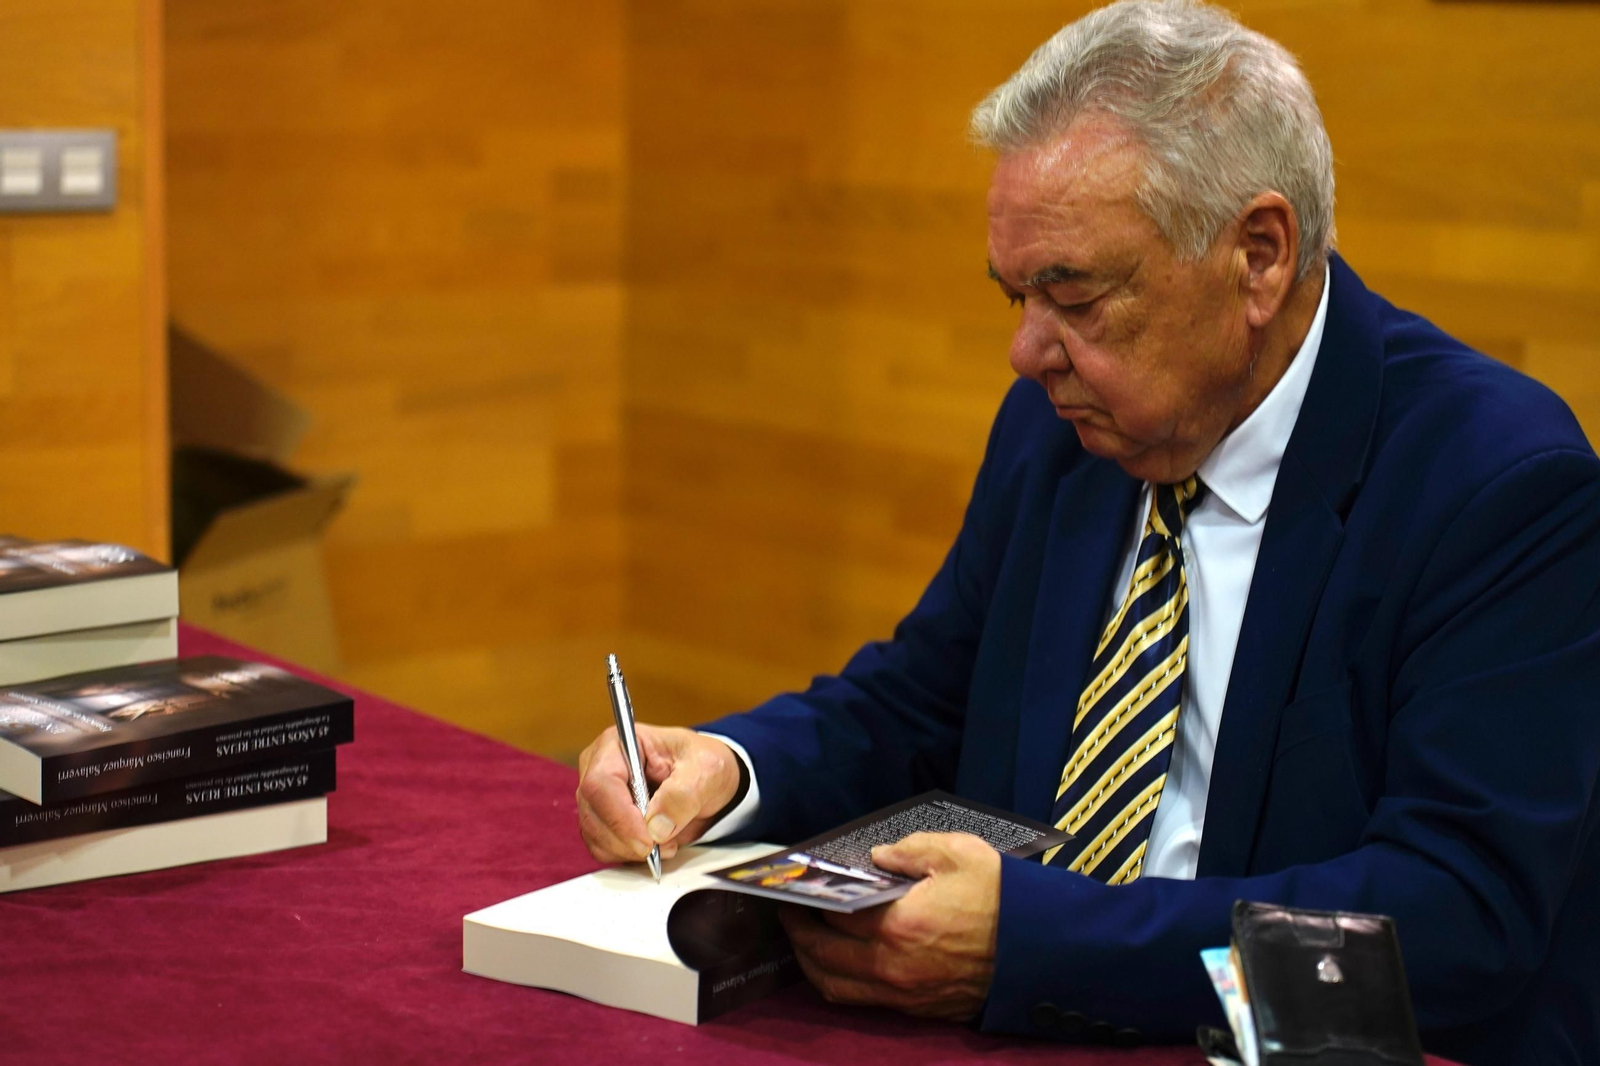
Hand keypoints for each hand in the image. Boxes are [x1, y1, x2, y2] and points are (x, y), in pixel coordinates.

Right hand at [575, 724, 741, 864]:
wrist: (708, 780)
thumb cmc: (703, 764)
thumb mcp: (706, 769)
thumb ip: (682, 795)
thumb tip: (656, 826)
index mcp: (618, 743)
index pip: (601, 783)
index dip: (620, 816)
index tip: (647, 841)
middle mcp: (599, 769)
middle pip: (592, 813)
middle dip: (626, 839)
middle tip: (661, 847)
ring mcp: (597, 797)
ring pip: (595, 835)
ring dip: (629, 850)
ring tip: (666, 843)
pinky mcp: (603, 821)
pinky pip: (604, 848)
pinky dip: (628, 856)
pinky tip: (655, 846)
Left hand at [778, 832, 1000, 1020]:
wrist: (1044, 949)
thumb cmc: (1002, 897)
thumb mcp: (958, 854)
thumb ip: (908, 850)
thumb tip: (875, 856)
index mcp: (898, 924)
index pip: (833, 913)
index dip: (809, 898)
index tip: (796, 886)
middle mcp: (893, 965)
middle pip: (823, 955)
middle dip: (798, 933)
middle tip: (789, 913)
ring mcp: (904, 993)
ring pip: (837, 986)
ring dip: (812, 964)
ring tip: (804, 941)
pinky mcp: (918, 1009)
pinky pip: (862, 1001)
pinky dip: (840, 982)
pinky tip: (839, 963)